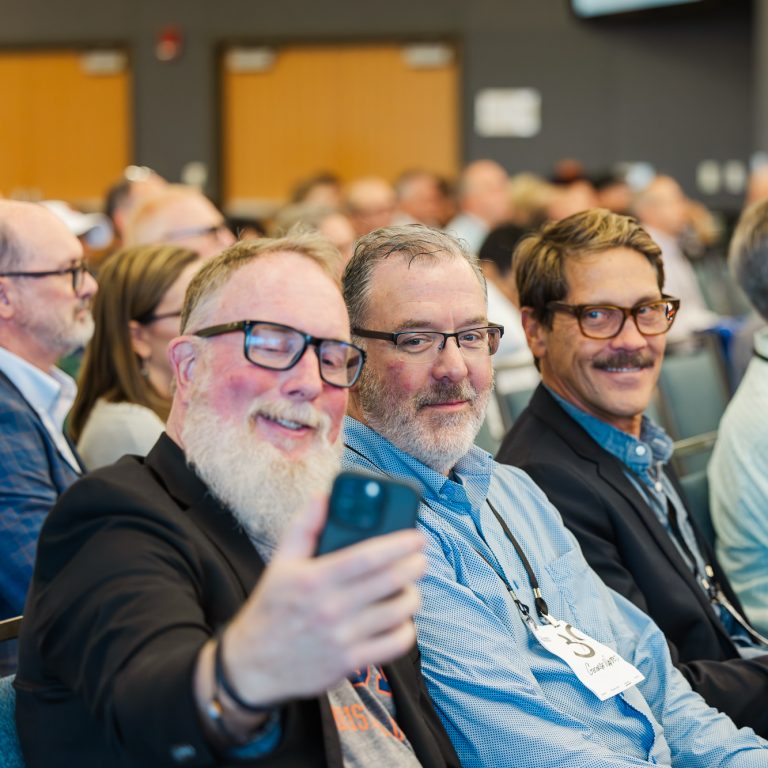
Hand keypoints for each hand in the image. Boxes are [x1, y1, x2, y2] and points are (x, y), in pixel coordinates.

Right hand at [221, 496, 424, 706]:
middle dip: (415, 565)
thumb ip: (304, 526)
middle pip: (390, 581)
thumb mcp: (280, 562)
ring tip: (408, 586)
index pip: (367, 556)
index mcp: (314, 579)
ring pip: (397, 612)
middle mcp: (330, 608)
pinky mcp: (349, 662)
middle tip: (420, 558)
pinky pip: (394, 644)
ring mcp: (342, 638)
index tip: (416, 537)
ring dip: (412, 595)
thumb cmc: (271, 607)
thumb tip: (324, 497)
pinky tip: (399, 618)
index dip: (398, 543)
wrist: (253, 664)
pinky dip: (406, 629)